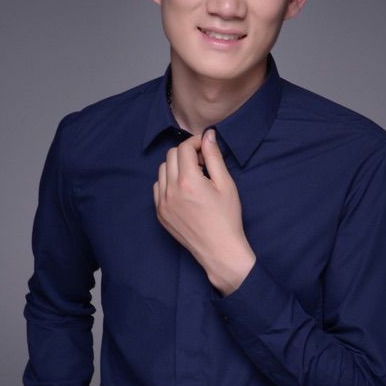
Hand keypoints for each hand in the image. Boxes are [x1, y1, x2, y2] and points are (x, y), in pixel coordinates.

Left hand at [153, 129, 255, 294]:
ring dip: (177, 166)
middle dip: (187, 153)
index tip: (206, 146)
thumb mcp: (226, 184)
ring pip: (163, 170)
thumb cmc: (227, 218)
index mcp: (189, 181)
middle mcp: (171, 191)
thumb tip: (208, 135)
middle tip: (203, 163)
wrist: (220, 250)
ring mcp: (162, 203)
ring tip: (195, 177)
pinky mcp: (160, 214)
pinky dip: (169, 182)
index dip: (196, 142)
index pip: (184, 148)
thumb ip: (214, 157)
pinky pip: (158, 188)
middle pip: (171, 156)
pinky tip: (185, 190)